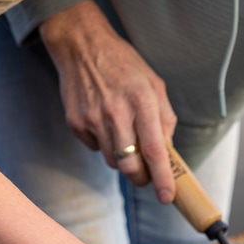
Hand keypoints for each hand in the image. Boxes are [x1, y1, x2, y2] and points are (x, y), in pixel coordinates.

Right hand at [39, 1, 177, 200]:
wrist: (82, 46)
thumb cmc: (124, 64)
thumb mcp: (154, 83)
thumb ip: (164, 117)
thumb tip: (167, 149)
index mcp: (142, 100)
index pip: (154, 149)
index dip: (163, 177)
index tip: (167, 197)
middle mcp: (116, 112)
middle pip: (130, 166)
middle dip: (141, 178)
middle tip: (147, 175)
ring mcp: (93, 118)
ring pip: (112, 160)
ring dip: (123, 158)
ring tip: (123, 133)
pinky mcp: (75, 122)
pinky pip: (94, 148)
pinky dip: (103, 143)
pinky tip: (104, 120)